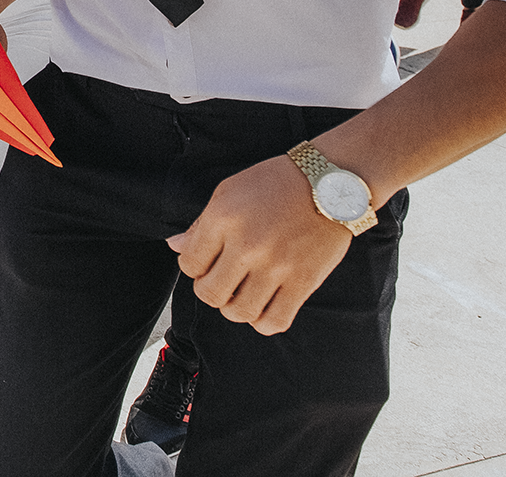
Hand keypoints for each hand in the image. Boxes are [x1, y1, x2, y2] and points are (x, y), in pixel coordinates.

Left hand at [167, 154, 349, 335]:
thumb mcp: (229, 191)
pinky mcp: (303, 282)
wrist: (330, 183)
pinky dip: (263, 321)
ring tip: (242, 292)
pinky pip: (274, 321)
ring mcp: (276, 267)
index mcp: (223, 219)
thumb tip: (175, 246)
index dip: (194, 267)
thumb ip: (200, 223)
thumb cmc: (275, 183)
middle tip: (222, 280)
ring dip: (235, 307)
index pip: (189, 265)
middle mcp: (246, 245)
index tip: (206, 263)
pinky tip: (264, 304)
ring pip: (239, 313)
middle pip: (210, 294)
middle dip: (210, 290)